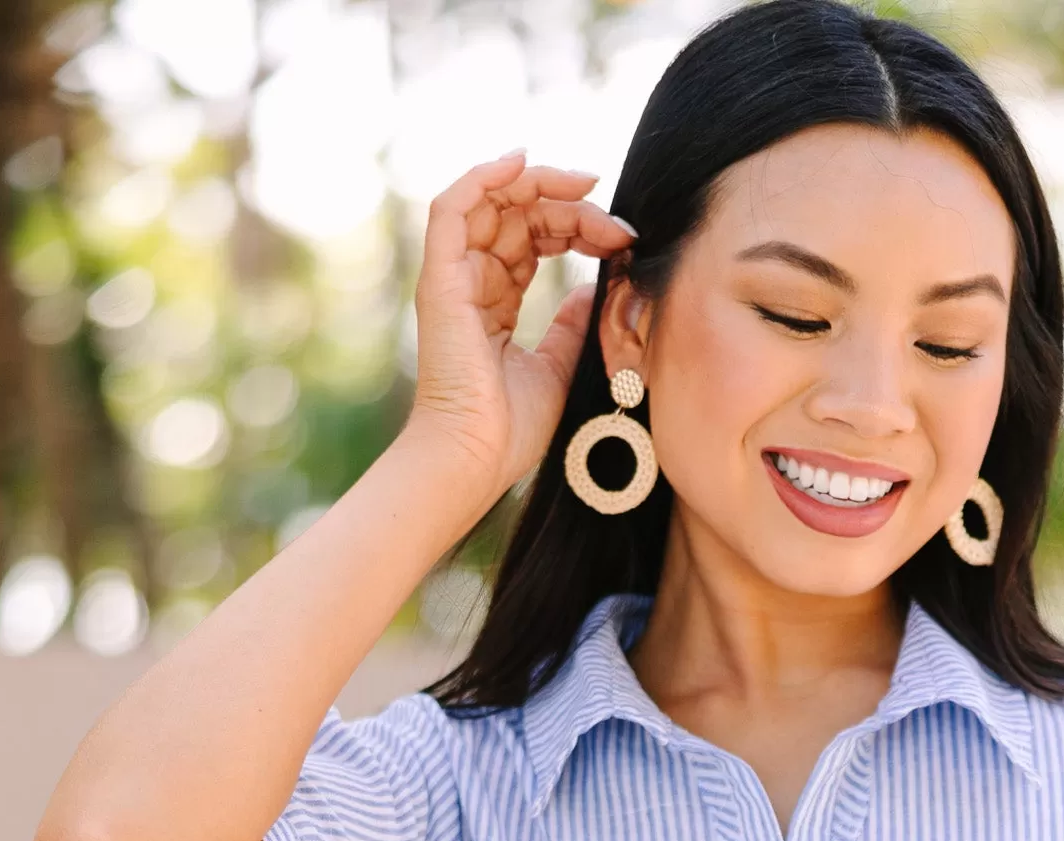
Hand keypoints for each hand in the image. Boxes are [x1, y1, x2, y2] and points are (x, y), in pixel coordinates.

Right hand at [403, 152, 634, 506]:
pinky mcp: (440, 277)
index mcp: (495, 300)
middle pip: (518, 214)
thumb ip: (572, 324)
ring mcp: (453, 276)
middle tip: (614, 215)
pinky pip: (452, 207)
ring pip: (491, 201)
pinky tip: (521, 161)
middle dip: (569, 204)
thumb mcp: (559, 366)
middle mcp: (472, 280)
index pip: (535, 240)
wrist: (477, 457)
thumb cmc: (512, 429)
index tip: (622, 236)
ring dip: (538, 183)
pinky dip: (483, 177)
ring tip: (583, 183)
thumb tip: (593, 289)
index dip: (577, 226)